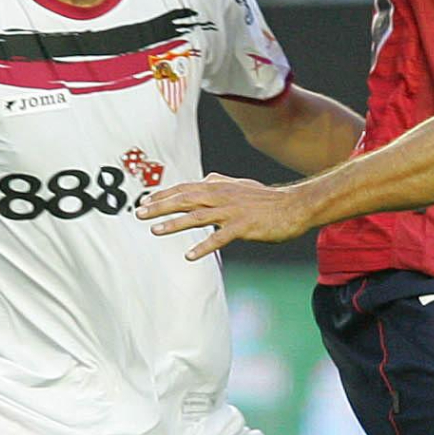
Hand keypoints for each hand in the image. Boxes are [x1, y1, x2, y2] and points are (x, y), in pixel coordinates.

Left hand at [138, 174, 313, 260]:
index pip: (185, 188)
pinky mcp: (243, 227)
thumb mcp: (241, 185)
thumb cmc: (267, 198)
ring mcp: (232, 212)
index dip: (164, 194)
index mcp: (219, 187)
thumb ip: (220, 182)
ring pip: (198, 216)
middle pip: (185, 200)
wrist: (294, 206)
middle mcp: (221, 196)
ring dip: (175, 224)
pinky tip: (190, 255)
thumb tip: (205, 178)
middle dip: (160, 206)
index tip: (145, 200)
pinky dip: (204, 246)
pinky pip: (220, 238)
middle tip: (139, 213)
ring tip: (155, 231)